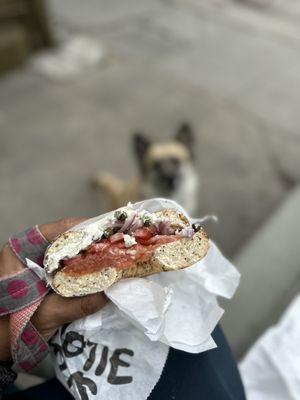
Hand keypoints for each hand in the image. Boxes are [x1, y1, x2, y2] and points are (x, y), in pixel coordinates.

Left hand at [0, 218, 107, 361]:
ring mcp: (38, 261)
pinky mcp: (45, 274)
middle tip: (120, 248)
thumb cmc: (10, 328)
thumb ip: (77, 304)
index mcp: (22, 249)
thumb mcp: (45, 315)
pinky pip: (68, 266)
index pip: (61, 229)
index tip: (113, 234)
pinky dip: (85, 269)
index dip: (90, 229)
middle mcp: (31, 250)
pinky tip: (101, 273)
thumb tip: (111, 292)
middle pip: (69, 239)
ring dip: (92, 256)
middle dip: (95, 244)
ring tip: (116, 258)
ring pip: (71, 252)